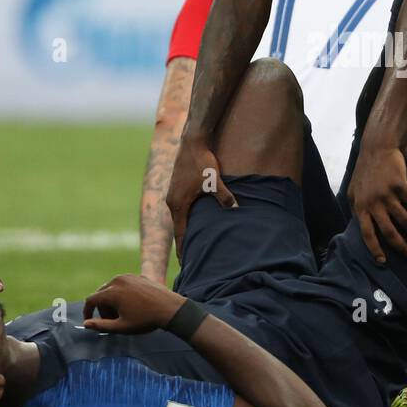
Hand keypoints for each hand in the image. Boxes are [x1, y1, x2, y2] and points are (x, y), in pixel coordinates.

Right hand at [83, 274, 183, 333]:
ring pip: (111, 288)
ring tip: (123, 313)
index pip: (91, 300)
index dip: (87, 312)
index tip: (89, 321)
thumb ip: (101, 326)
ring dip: (111, 300)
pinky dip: (121, 294)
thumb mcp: (122, 327)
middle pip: (101, 294)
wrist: (170, 308)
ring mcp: (128, 276)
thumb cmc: (145, 320)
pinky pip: (122, 284)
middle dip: (102, 308)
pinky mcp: (137, 276)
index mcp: (112, 292)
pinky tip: (132, 305)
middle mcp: (117, 280)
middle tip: (112, 321)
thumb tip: (85, 324)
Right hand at [166, 135, 236, 254]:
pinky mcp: (177, 187)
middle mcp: (172, 201)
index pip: (180, 233)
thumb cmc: (203, 163)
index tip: (185, 263)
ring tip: (191, 244)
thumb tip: (235, 210)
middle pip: (178, 228)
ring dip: (185, 230)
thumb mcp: (215, 181)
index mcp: (178, 204)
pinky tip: (192, 221)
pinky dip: (185, 218)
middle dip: (184, 243)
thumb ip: (224, 196)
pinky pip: (180, 208)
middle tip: (189, 260)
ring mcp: (173, 193)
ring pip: (179, 217)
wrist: (193, 142)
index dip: (184, 249)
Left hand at [347, 146, 406, 262]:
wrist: (376, 148)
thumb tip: (361, 229)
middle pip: (388, 231)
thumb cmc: (364, 172)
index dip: (375, 249)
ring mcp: (387, 194)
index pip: (367, 234)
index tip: (383, 262)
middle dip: (401, 246)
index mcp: (361, 207)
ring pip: (404, 220)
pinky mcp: (400, 185)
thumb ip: (357, 210)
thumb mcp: (353, 192)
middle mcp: (373, 203)